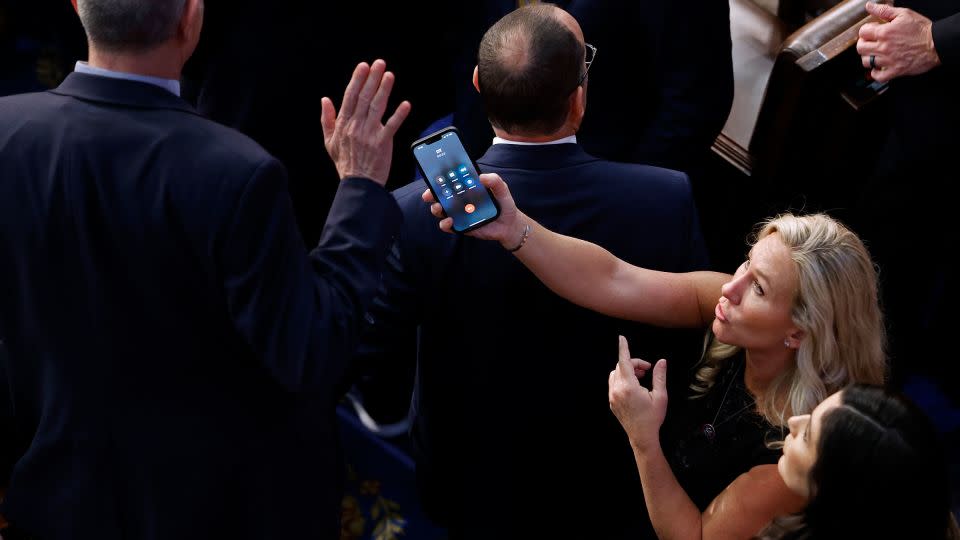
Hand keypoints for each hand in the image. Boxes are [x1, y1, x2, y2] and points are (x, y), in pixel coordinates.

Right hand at [321, 60, 410, 184]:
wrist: (358, 183)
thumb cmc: (345, 163)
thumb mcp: (329, 141)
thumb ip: (326, 119)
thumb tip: (325, 100)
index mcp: (343, 124)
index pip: (350, 97)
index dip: (357, 80)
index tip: (363, 66)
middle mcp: (356, 126)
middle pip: (364, 97)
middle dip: (372, 79)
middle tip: (379, 64)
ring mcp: (369, 134)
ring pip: (377, 107)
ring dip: (384, 90)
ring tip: (389, 75)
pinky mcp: (382, 143)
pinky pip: (391, 126)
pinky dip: (399, 115)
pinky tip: (405, 104)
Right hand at [422, 172, 524, 248]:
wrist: (510, 225)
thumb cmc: (503, 204)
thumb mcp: (502, 189)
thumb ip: (494, 181)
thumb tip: (481, 177)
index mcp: (467, 188)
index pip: (450, 181)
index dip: (439, 178)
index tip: (433, 175)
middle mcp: (460, 200)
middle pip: (441, 196)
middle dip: (431, 194)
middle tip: (429, 194)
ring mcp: (459, 214)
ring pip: (441, 211)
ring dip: (436, 208)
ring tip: (439, 207)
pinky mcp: (461, 226)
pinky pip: (449, 226)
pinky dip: (446, 224)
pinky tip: (450, 221)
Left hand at [608, 336, 666, 453]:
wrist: (642, 436)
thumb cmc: (653, 417)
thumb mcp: (660, 396)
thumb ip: (659, 376)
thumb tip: (661, 362)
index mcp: (629, 387)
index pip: (624, 361)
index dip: (623, 348)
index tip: (621, 338)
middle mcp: (617, 390)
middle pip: (621, 366)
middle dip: (634, 364)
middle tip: (647, 370)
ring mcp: (612, 396)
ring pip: (615, 374)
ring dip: (627, 371)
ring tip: (641, 379)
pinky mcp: (611, 402)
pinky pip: (613, 384)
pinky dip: (622, 380)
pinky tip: (634, 387)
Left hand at [857, 2, 940, 82]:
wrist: (937, 43)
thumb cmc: (922, 29)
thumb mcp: (904, 14)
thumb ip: (884, 10)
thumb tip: (870, 6)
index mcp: (885, 32)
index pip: (863, 32)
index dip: (866, 30)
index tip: (872, 31)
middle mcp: (884, 47)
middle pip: (861, 48)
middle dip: (864, 43)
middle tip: (871, 42)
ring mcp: (889, 60)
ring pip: (866, 62)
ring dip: (869, 58)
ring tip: (876, 54)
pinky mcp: (895, 71)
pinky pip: (878, 76)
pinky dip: (876, 73)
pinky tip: (879, 67)